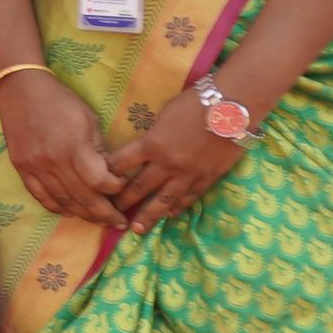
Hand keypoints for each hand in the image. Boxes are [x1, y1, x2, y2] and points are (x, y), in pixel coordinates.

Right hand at [0, 68, 124, 227]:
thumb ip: (100, 150)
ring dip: (83, 214)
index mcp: (75, 147)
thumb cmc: (60, 101)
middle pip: (84, 199)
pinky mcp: (22, 168)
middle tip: (119, 222)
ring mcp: (35, 167)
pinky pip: (40, 196)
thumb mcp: (89, 120)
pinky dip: (56, 207)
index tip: (123, 187)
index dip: (116, 189)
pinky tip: (69, 211)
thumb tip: (111, 174)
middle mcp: (54, 162)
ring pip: (63, 202)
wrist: (21, 90)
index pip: (100, 182)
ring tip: (99, 221)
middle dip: (105, 214)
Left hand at [108, 91, 248, 232]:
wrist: (233, 107)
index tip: (99, 183)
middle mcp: (167, 164)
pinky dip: (178, 207)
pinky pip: (189, 197)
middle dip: (123, 201)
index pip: (120, 164)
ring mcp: (188, 174)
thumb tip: (146, 145)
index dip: (108, 174)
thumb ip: (153, 135)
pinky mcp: (208, 178)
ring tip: (136, 230)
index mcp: (151, 144)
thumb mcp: (163, 115)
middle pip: (138, 187)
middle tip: (111, 212)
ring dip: (148, 216)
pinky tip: (170, 215)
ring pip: (163, 200)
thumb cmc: (195, 102)